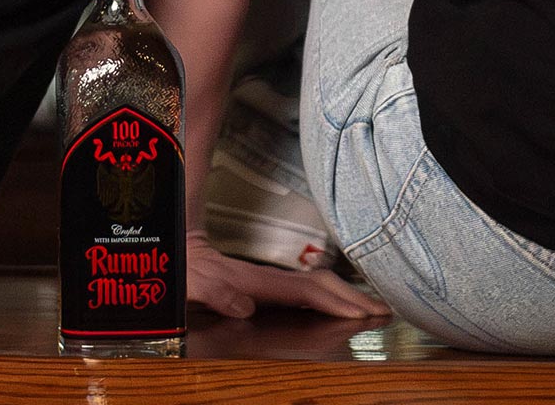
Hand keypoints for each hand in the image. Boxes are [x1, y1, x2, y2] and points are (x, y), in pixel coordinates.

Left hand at [185, 229, 390, 320]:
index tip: (363, 312)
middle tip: (383, 311)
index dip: (335, 301)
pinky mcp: (257, 283)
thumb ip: (215, 291)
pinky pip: (300, 290)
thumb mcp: (190, 281)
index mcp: (254, 281)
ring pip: (311, 285)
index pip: (305, 291)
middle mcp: (263, 278)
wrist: (171, 242)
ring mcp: (262, 279)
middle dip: (350, 297)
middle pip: (317, 284)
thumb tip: (245, 306)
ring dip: (341, 296)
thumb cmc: (179, 266)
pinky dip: (324, 297)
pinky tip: (331, 306)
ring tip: (368, 308)